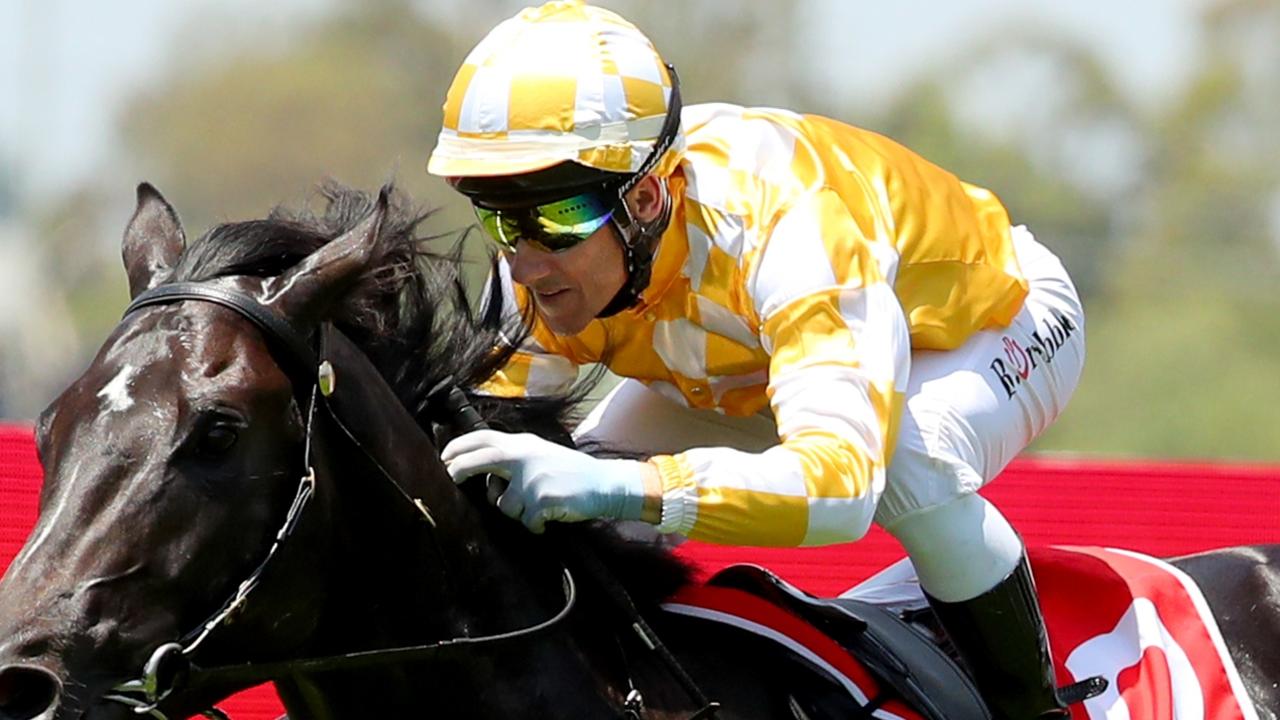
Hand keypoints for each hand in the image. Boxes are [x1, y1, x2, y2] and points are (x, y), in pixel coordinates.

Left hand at [441, 429, 648, 532]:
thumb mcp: (540, 455)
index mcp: (523, 444)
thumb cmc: (570, 472)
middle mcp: (526, 457)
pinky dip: (536, 525)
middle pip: (483, 460)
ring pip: (505, 506)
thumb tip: (484, 478)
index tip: (445, 456)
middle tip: (451, 476)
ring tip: (540, 504)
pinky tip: (551, 516)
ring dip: (519, 513)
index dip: (461, 445)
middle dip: (461, 468)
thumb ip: (514, 459)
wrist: (605, 484)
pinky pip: (527, 521)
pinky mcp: (542, 499)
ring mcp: (533, 478)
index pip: (485, 437)